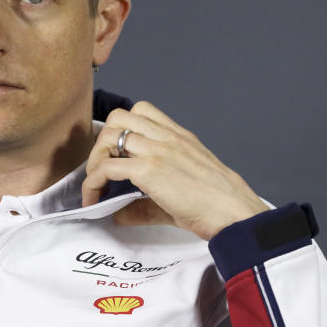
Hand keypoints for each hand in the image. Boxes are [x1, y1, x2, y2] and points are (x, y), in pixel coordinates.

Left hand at [81, 101, 267, 240]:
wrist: (234, 213)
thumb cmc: (217, 205)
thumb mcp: (181, 192)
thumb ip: (146, 202)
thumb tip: (120, 214)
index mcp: (179, 137)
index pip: (142, 111)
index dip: (123, 128)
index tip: (117, 154)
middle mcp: (167, 137)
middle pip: (119, 117)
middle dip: (103, 141)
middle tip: (103, 169)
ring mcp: (157, 150)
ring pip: (109, 136)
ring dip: (95, 160)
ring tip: (97, 184)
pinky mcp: (149, 169)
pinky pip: (107, 167)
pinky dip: (93, 183)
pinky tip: (94, 199)